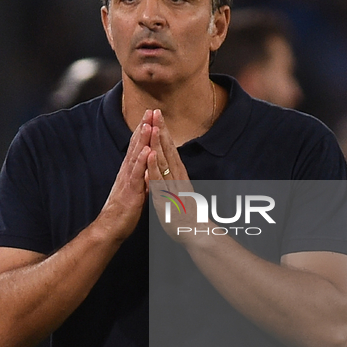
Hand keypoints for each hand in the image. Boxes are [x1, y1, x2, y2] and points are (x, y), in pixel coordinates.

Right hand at [99, 110, 152, 239]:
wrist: (111, 226)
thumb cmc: (123, 210)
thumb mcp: (134, 189)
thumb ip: (140, 177)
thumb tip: (146, 169)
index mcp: (129, 171)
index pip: (137, 147)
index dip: (143, 131)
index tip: (150, 116)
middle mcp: (127, 172)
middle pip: (136, 146)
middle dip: (143, 127)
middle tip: (150, 110)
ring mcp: (128, 180)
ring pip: (136, 156)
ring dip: (143, 139)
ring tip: (149, 124)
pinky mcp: (131, 190)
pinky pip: (137, 174)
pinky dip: (142, 161)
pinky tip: (148, 150)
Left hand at [147, 110, 207, 240]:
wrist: (195, 234)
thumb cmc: (187, 214)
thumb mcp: (179, 192)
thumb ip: (175, 179)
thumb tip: (173, 167)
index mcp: (179, 175)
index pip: (171, 149)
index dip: (164, 132)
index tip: (159, 116)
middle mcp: (178, 177)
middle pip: (169, 150)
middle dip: (162, 130)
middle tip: (156, 112)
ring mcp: (174, 187)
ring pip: (165, 162)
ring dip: (159, 144)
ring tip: (154, 127)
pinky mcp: (168, 198)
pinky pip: (160, 181)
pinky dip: (155, 167)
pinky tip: (151, 155)